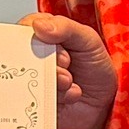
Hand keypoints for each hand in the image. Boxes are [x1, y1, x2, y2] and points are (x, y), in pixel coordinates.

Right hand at [19, 13, 118, 128]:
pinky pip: (34, 100)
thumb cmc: (95, 68)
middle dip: (49, 61)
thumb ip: (66, 28)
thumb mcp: (88, 40)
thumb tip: (38, 25)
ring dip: (54, 80)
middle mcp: (33, 58)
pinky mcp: (34, 101)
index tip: (58, 47)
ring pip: (28, 77)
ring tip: (70, 82)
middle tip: (67, 63)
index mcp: (43, 37)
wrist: (105, 103)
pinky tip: (71, 96)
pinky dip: (56, 97)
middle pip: (23, 55)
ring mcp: (32, 80)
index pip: (25, 30)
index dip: (39, 38)